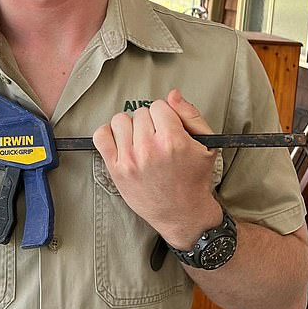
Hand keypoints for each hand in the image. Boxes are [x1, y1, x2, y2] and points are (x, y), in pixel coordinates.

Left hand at [92, 89, 221, 248]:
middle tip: (156, 137)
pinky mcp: (116, 170)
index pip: (159, 106)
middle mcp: (150, 149)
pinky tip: (120, 141)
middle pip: (140, 112)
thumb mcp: (206, 145)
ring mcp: (130, 160)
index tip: (167, 127)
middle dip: (149, 121)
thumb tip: (172, 94)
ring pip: (120, 120)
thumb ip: (191, 115)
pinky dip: (107, 134)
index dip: (165, 115)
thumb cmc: (194, 179)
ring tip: (139, 140)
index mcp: (173, 140)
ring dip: (129, 127)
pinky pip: (101, 137)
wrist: (182, 214)